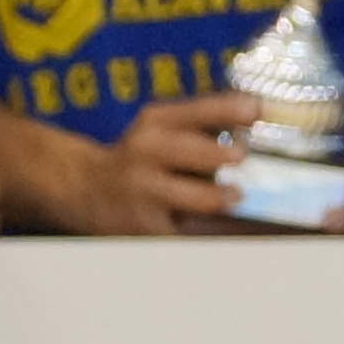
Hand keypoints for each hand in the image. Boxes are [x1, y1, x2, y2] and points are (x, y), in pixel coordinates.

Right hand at [67, 92, 253, 232]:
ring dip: (220, 197)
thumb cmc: (141, 157)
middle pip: (192, 153)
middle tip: (242, 156)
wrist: (85, 188)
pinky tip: (226, 231)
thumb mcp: (160, 128)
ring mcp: (144, 192)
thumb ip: (203, 121)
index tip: (256, 109)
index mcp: (155, 122)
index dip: (229, 109)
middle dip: (221, 155)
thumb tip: (257, 116)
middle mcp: (145, 152)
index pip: (197, 111)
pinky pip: (186, 234)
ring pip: (195, 199)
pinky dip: (210, 233)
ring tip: (235, 195)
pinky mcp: (144, 228)